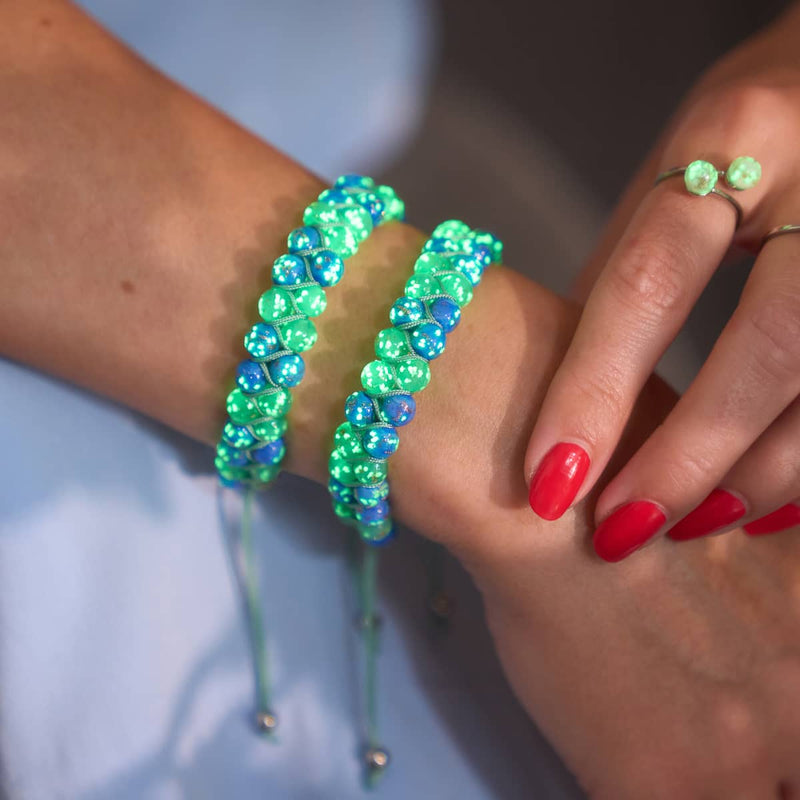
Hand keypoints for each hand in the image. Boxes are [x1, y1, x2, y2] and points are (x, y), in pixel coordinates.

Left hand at [523, 3, 799, 559]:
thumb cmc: (752, 125)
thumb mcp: (674, 166)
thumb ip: (626, 266)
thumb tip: (559, 377)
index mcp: (734, 131)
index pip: (649, 278)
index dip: (594, 389)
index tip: (548, 483)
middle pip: (767, 342)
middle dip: (687, 454)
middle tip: (620, 530)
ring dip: (761, 473)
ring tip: (691, 524)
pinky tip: (769, 503)